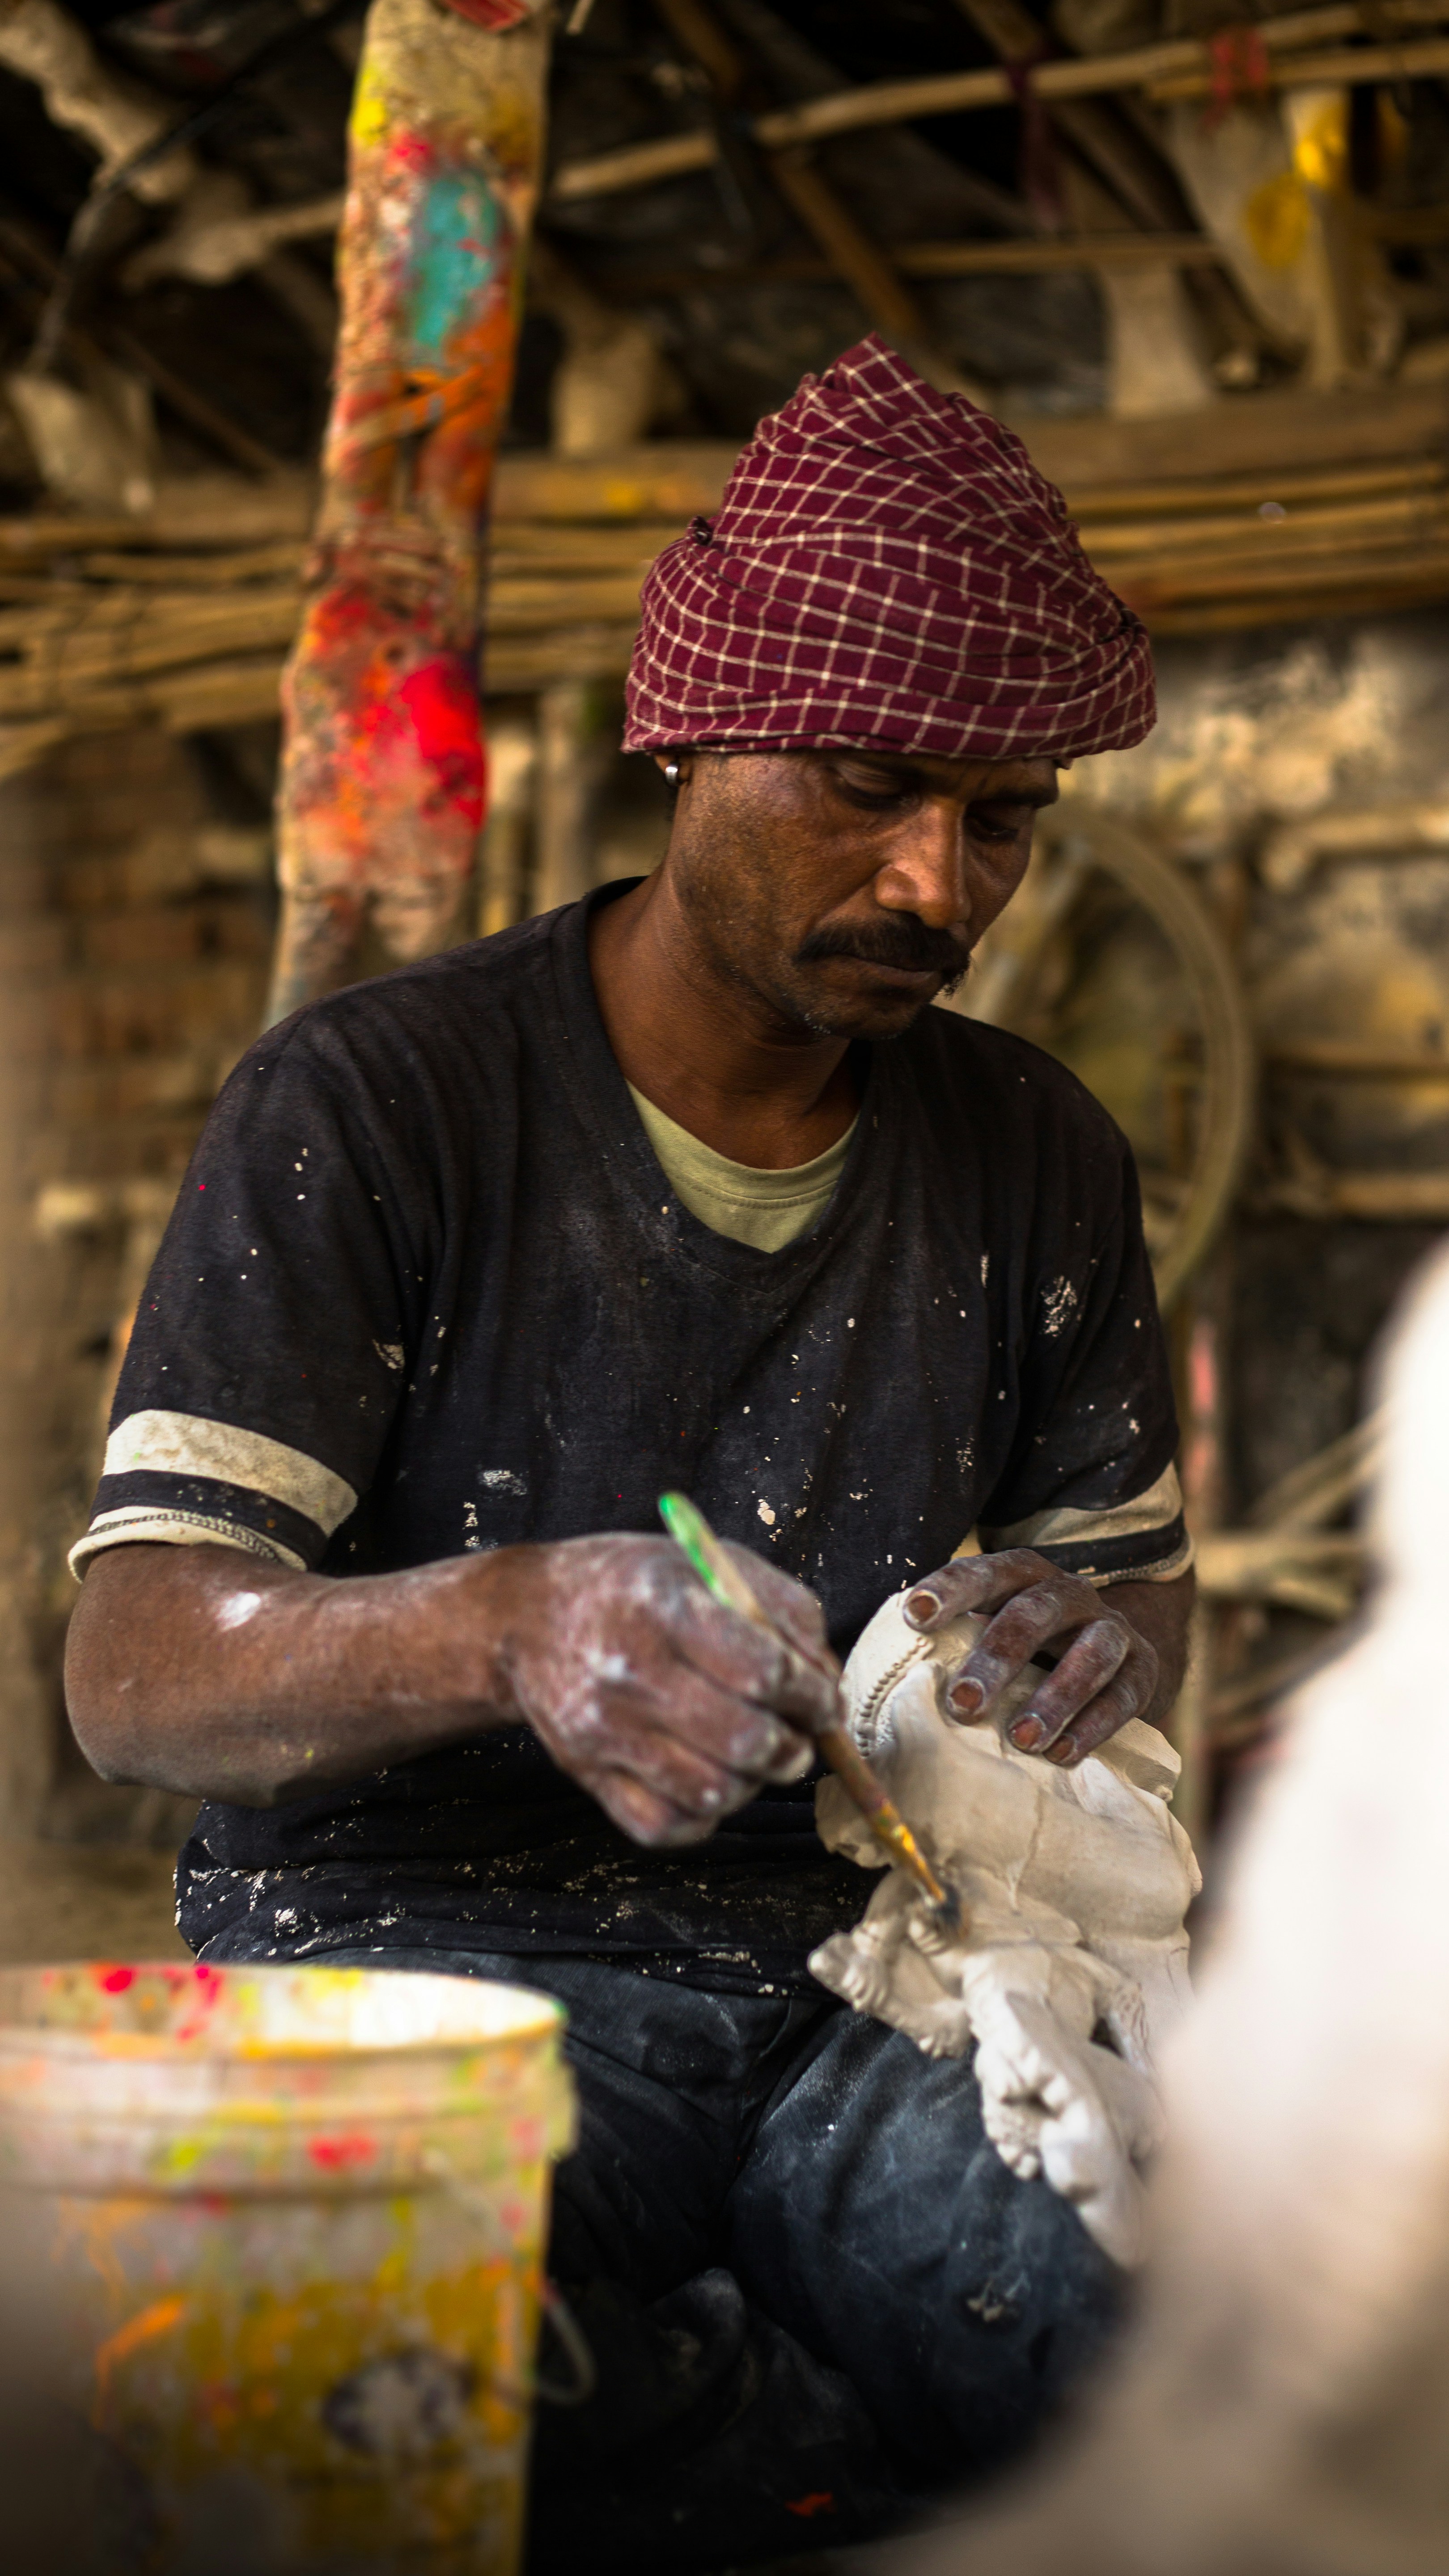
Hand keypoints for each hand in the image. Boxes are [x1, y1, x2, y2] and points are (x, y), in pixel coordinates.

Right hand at [499, 1533, 839, 1846]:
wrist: (528, 1616)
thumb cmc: (634, 1586)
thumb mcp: (712, 1564)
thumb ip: (784, 1613)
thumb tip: (826, 1686)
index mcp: (663, 1605)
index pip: (765, 1672)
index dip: (812, 1697)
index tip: (821, 1702)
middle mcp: (627, 1670)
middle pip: (744, 1741)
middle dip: (793, 1749)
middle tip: (795, 1739)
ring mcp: (600, 1729)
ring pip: (710, 1794)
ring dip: (751, 1785)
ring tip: (750, 1757)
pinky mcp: (584, 1773)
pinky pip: (663, 1827)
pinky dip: (702, 1817)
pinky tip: (706, 1780)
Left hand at [901, 1549, 1158, 1767]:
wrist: (1119, 1647)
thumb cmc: (1030, 1646)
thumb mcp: (996, 1627)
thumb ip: (952, 1642)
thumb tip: (880, 1681)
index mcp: (1023, 1576)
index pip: (985, 1572)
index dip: (950, 1590)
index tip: (914, 1615)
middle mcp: (1069, 1593)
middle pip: (1034, 1613)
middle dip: (997, 1657)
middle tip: (963, 1704)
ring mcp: (1111, 1628)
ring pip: (1089, 1653)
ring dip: (1054, 1697)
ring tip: (1021, 1739)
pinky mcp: (1143, 1668)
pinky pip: (1123, 1694)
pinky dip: (1094, 1725)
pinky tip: (1064, 1755)